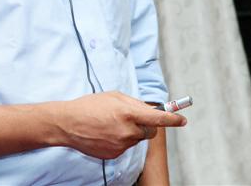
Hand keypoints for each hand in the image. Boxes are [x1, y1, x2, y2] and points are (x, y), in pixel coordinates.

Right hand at [54, 91, 185, 159]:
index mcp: (129, 113)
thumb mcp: (114, 96)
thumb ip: (134, 103)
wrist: (68, 124)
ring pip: (137, 139)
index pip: (158, 119)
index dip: (173, 120)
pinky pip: (125, 146)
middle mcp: (128, 131)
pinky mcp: (115, 154)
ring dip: (131, 131)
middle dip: (147, 125)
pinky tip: (106, 132)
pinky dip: (120, 140)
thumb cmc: (90, 106)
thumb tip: (150, 110)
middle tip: (133, 117)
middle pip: (150, 131)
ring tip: (112, 123)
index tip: (182, 121)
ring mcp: (121, 145)